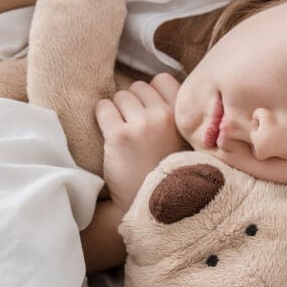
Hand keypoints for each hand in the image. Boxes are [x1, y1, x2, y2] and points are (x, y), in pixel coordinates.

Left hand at [95, 73, 188, 211]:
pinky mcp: (119, 136)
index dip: (151, 93)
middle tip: (133, 126)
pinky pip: (103, 108)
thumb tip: (156, 83)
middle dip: (133, 103)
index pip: (162, 79)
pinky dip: (102, 117)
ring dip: (117, 111)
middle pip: (139, 87)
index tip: (148, 111)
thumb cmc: (164, 174)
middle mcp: (165, 117)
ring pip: (120, 96)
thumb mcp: (184, 143)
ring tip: (123, 132)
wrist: (147, 207)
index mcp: (183, 117)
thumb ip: (175, 116)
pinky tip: (109, 134)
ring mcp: (142, 125)